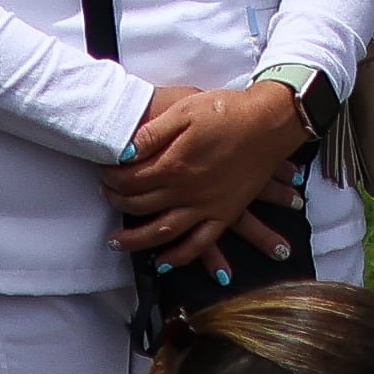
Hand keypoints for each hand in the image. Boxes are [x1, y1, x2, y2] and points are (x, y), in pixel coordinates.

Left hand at [109, 80, 310, 268]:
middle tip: (106, 194)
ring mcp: (206, 206)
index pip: (129, 179)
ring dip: (136, 240)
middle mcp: (186, 191)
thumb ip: (152, 134)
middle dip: (116, 201)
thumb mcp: (184, 111)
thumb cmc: (227, 111)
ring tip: (116, 243)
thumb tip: (122, 153)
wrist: (269, 123)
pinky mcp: (224, 214)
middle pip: (139, 205)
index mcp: (174, 164)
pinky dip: (180, 257)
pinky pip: (200, 243)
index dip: (111, 176)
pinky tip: (163, 263)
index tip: (104, 170)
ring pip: (162, 232)